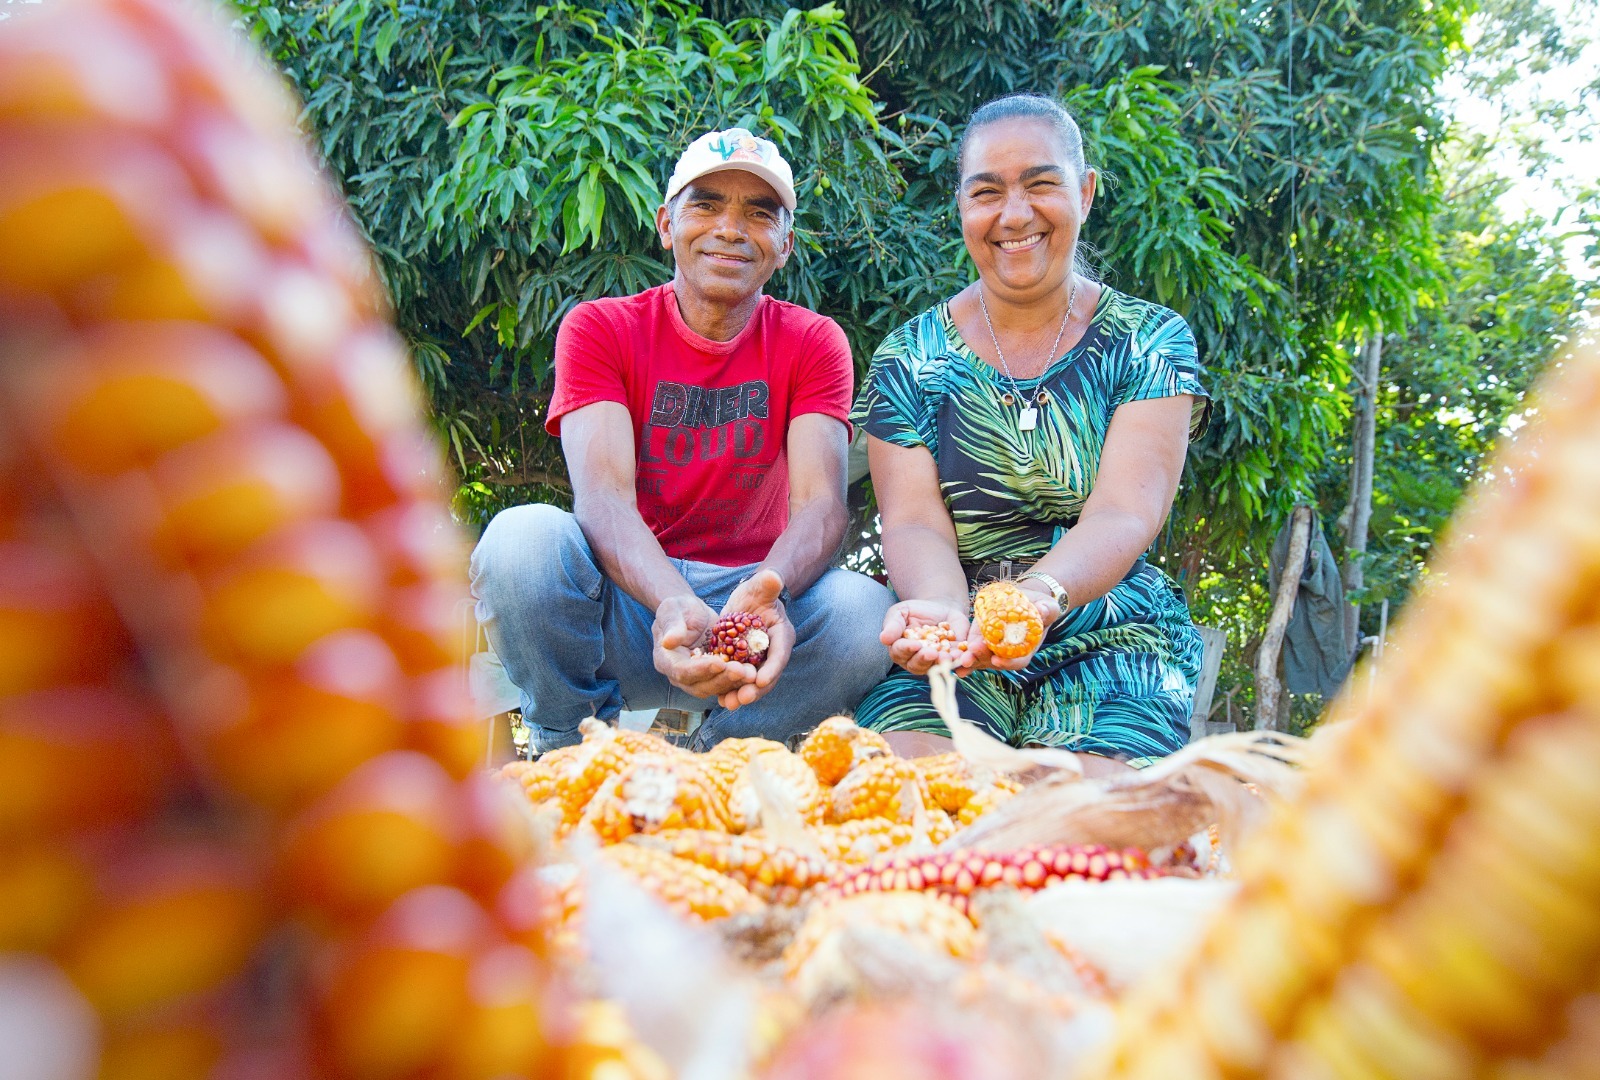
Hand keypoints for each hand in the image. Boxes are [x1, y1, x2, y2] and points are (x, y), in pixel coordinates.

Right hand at [651, 594, 751, 702]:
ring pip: (715, 687)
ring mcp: (697, 679)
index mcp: (666, 661)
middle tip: (743, 671)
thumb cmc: (678, 609)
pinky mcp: (712, 677)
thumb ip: (672, 625)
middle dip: (722, 679)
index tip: (719, 663)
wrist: (690, 614)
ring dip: (734, 682)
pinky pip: (725, 683)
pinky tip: (754, 672)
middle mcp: (680, 675)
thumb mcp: (673, 610)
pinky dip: (739, 680)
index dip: (700, 670)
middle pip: (700, 685)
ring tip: (752, 673)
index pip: (682, 671)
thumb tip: (669, 641)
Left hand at [715, 568, 792, 710]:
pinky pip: (739, 681)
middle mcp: (772, 654)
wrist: (748, 602)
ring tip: (728, 704)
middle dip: (755, 690)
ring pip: (752, 683)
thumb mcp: (761, 587)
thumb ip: (768, 584)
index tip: (760, 680)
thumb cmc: (758, 592)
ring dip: (741, 695)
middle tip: (742, 699)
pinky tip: (719, 700)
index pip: (779, 655)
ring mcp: (758, 662)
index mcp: (782, 636)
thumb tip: (773, 576)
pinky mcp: (744, 665)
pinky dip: (731, 691)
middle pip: (766, 676)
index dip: (771, 669)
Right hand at [881, 598, 974, 676]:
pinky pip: (954, 665)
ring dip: (941, 664)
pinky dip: (958, 663)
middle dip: (924, 659)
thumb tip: (884, 638)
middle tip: (931, 653)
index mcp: (900, 649)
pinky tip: (961, 657)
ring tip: (947, 657)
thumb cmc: (916, 610)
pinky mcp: (951, 660)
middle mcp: (915, 660)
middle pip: (916, 665)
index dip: (907, 649)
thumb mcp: (902, 612)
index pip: (900, 652)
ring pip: (935, 668)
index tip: (915, 644)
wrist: (940, 608)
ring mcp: (933, 663)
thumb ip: (893, 624)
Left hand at [966, 579, 1056, 671]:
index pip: (1019, 660)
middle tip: (971, 654)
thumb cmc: (1040, 605)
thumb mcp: (1047, 606)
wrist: (1026, 600)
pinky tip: (952, 658)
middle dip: (983, 659)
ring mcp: (994, 648)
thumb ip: (1047, 610)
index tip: (997, 659)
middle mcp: (1009, 653)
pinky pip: (973, 650)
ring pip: (982, 659)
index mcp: (1026, 649)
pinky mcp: (982, 640)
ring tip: (959, 659)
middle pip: (995, 662)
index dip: (1008, 662)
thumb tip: (1043, 610)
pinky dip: (963, 654)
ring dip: (970, 660)